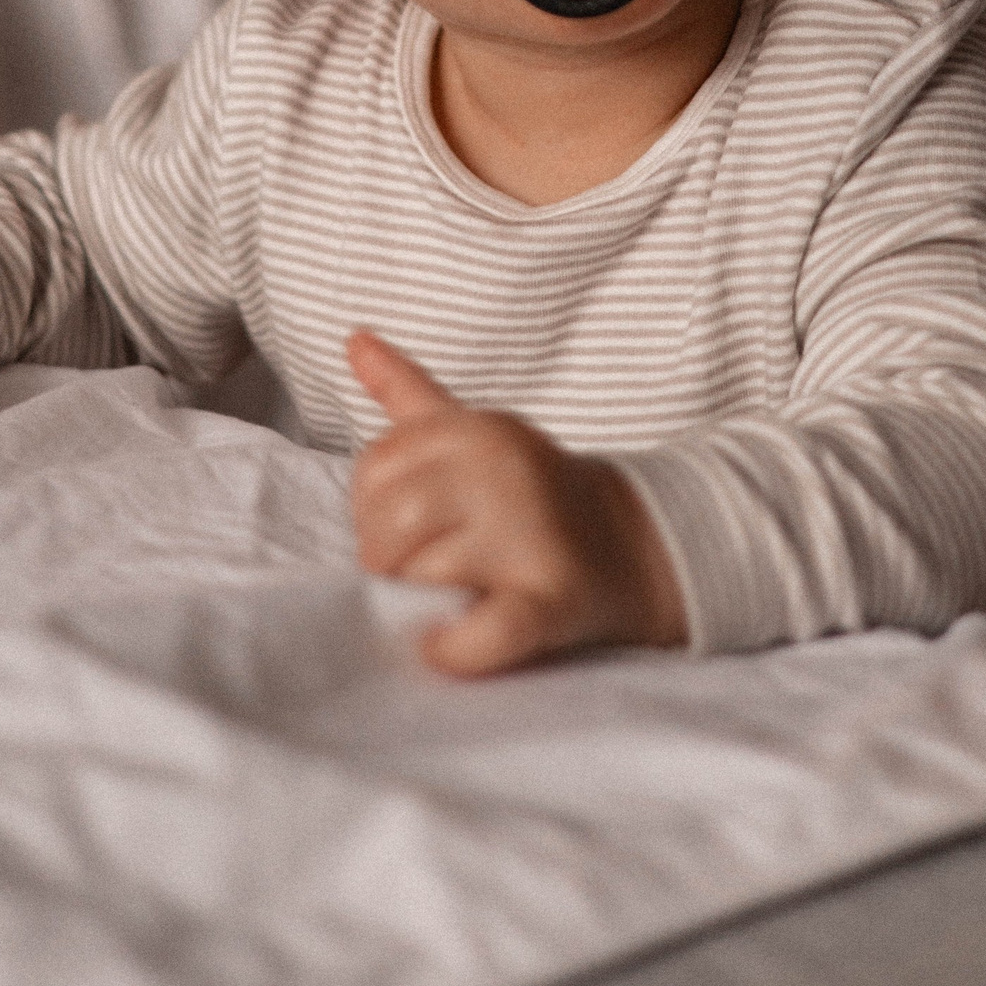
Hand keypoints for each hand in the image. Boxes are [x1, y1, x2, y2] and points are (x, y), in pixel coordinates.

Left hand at [346, 328, 686, 675]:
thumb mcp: (473, 433)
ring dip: (422, 605)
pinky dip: (457, 648)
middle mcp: (503, 473)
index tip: (409, 529)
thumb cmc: (531, 491)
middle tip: (420, 574)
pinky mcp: (554, 599)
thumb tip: (354, 337)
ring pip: (427, 577)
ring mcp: (531, 534)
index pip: (374, 471)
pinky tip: (440, 646)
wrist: (630, 546)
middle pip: (390, 524)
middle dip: (388, 561)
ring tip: (449, 601)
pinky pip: (490, 629)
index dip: (372, 511)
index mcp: (477, 432)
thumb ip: (409, 391)